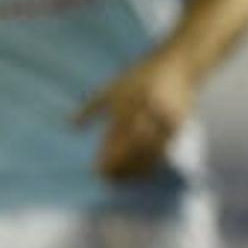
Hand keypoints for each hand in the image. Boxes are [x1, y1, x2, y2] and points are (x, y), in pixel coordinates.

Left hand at [74, 51, 196, 179]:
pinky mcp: (177, 127)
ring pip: (150, 154)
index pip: (116, 139)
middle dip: (121, 168)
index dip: (108, 159)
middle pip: (133, 150)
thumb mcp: (113, 87)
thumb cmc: (141, 75)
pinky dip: (151, 164)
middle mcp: (147, 114)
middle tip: (110, 181)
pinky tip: (141, 172)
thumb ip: (91, 107)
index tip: (98, 173)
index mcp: (129, 103)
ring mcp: (164, 121)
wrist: (178, 65)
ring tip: (124, 181)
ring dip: (136, 171)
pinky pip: (163, 152)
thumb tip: (70, 125)